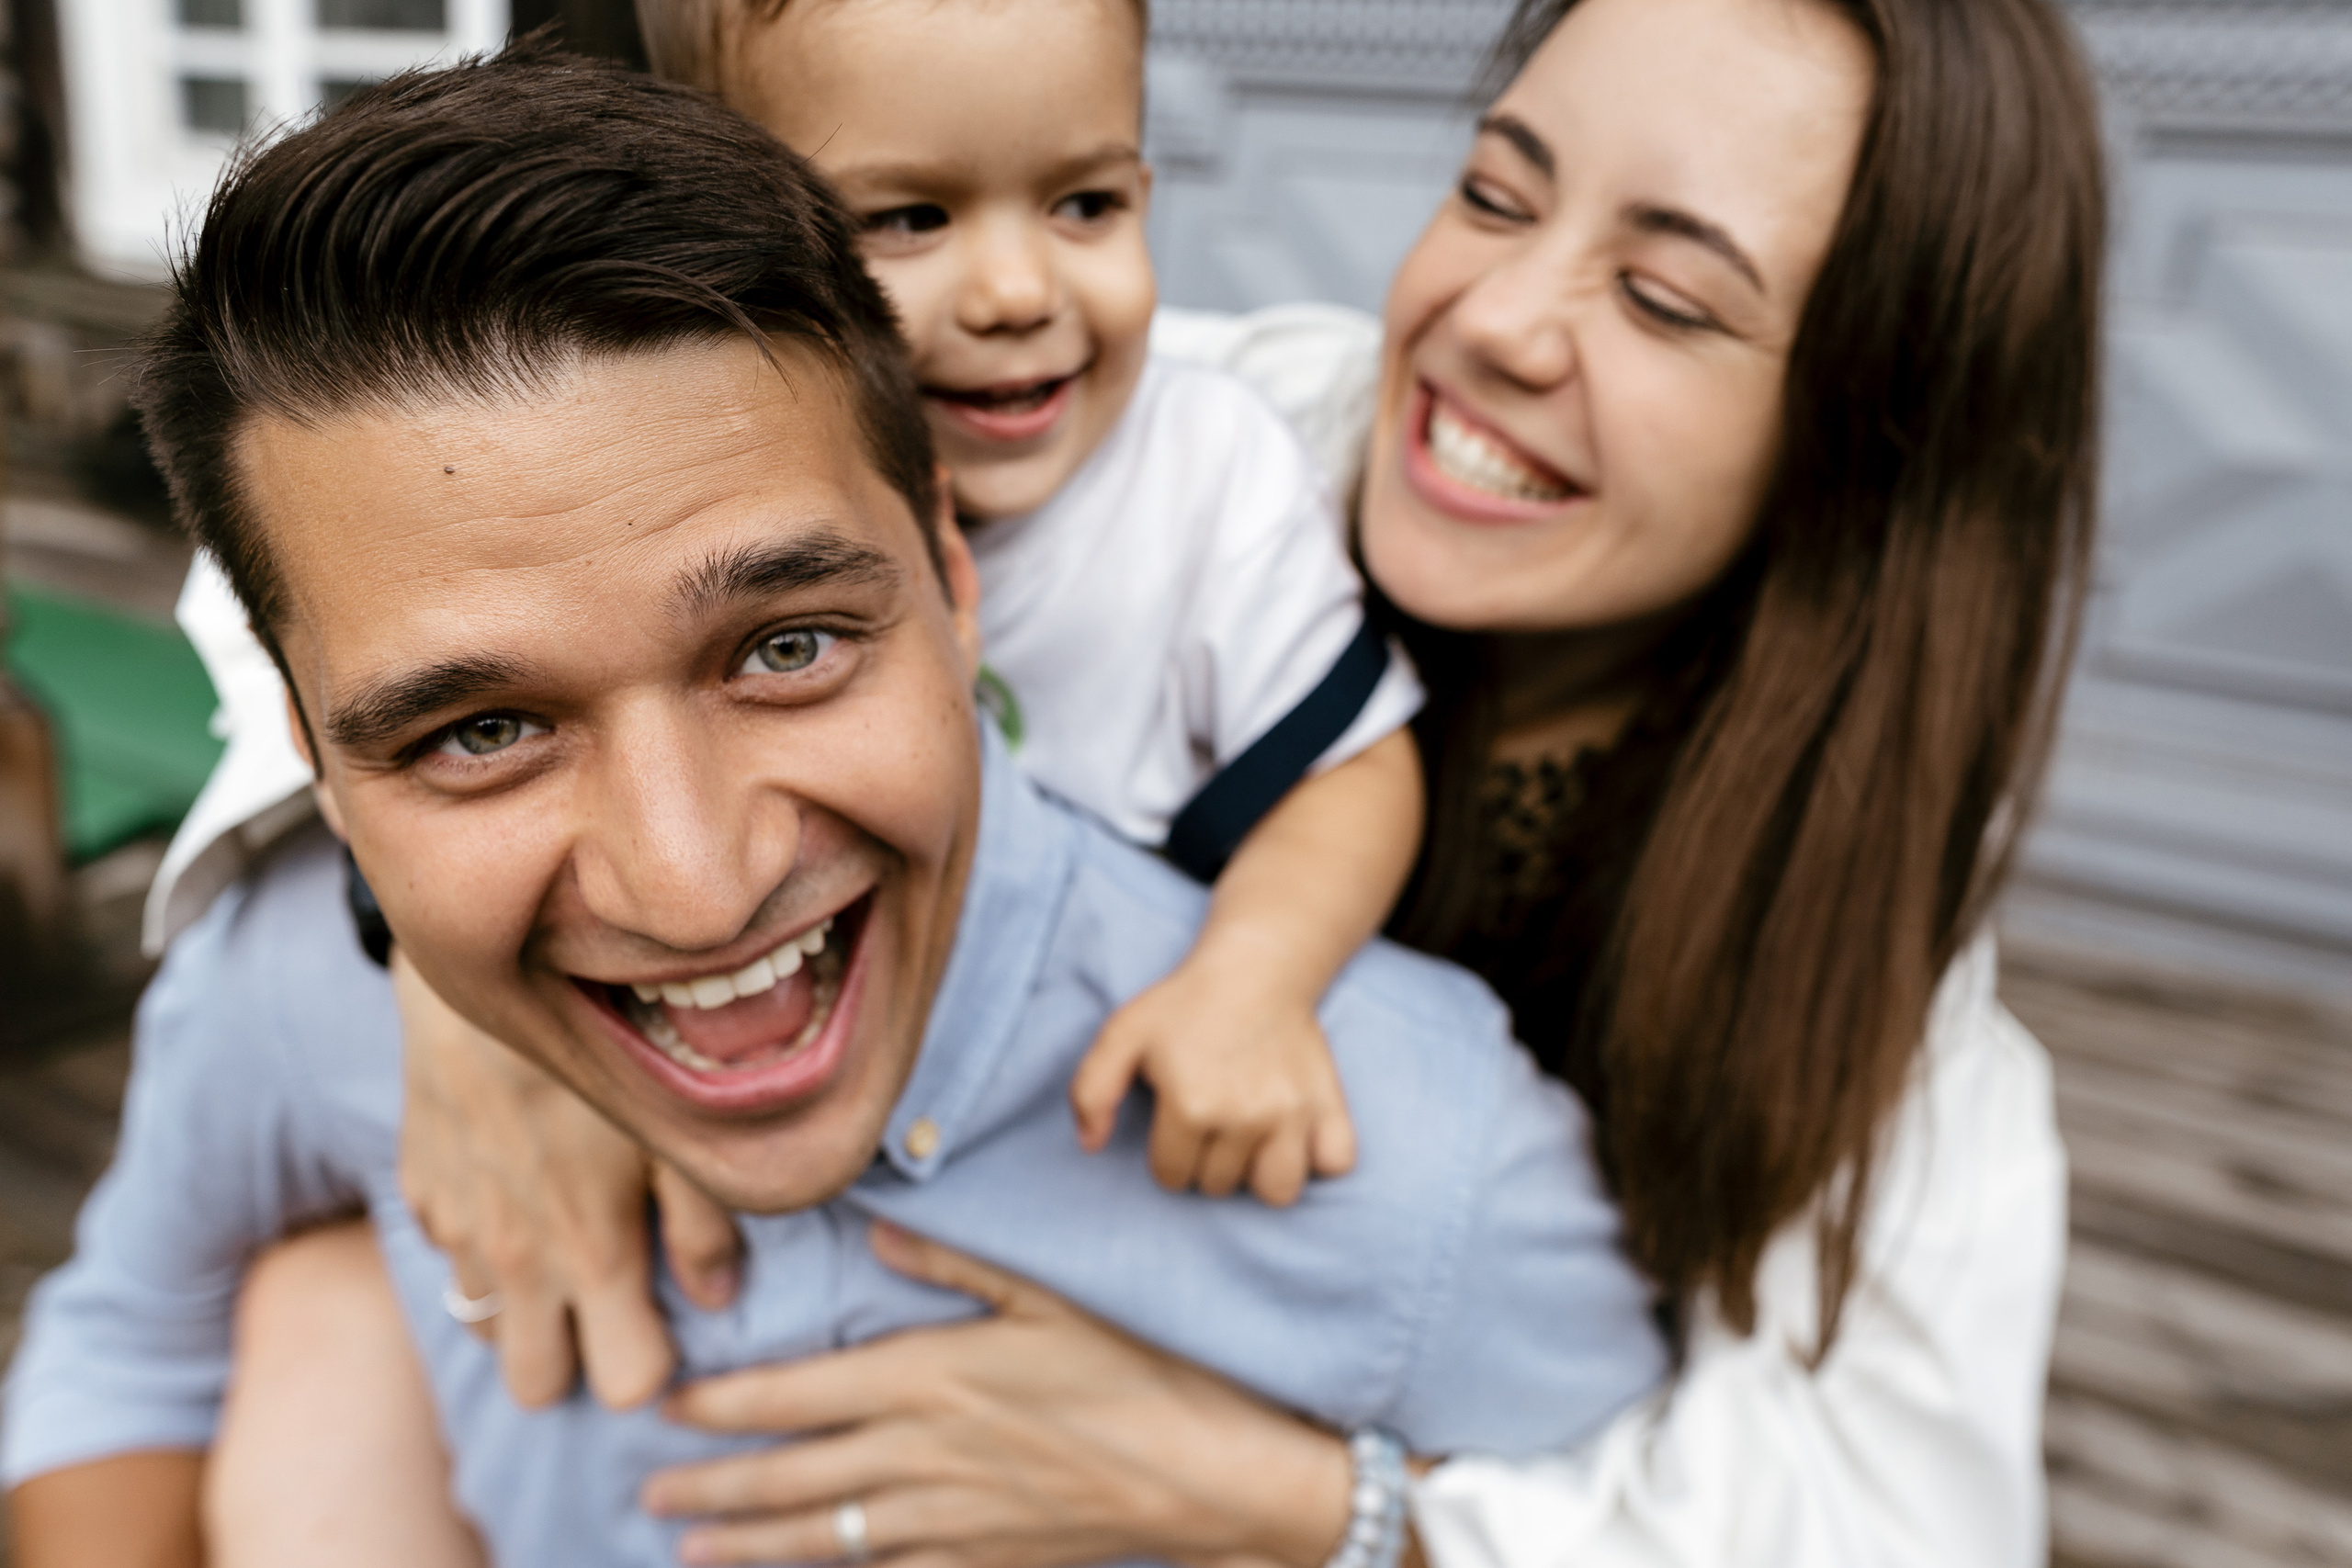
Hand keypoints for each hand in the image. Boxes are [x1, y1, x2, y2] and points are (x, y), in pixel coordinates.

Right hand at [393, 951, 743, 1408]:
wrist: (483, 969)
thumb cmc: (604, 1037)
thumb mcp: (673, 1124)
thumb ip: (704, 1219)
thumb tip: (717, 1294)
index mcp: (593, 1250)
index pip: (628, 1382)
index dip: (657, 1356)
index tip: (666, 1316)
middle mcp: (517, 1260)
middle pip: (537, 1386)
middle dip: (577, 1356)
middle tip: (611, 1297)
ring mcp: (459, 1228)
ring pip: (486, 1331)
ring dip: (526, 1305)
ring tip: (566, 1241)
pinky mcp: (420, 1190)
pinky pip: (451, 1258)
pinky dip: (485, 1244)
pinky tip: (519, 1187)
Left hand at [645, 1223, 1353, 1567]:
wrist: (1212, 1473)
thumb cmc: (1139, 1368)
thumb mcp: (1053, 1293)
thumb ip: (959, 1263)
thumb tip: (879, 1237)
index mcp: (931, 1378)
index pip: (797, 1395)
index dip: (724, 1407)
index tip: (667, 1407)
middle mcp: (924, 1455)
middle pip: (792, 1478)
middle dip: (711, 1487)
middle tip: (646, 1490)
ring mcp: (952, 1518)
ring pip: (826, 1537)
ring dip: (752, 1545)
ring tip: (692, 1549)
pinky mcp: (987, 1558)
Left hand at [1069, 952, 1357, 1205]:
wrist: (1256, 968)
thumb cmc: (1186, 1004)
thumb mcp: (1121, 1034)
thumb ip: (1091, 1091)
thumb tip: (1090, 1145)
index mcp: (1191, 1105)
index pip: (1172, 1176)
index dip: (1167, 1156)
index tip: (1175, 1124)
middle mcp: (1244, 1117)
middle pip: (1219, 1186)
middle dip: (1207, 1163)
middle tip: (1210, 1122)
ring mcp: (1292, 1115)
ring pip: (1277, 1191)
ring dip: (1258, 1174)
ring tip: (1249, 1141)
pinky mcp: (1329, 1107)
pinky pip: (1334, 1164)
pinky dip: (1317, 1158)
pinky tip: (1294, 1136)